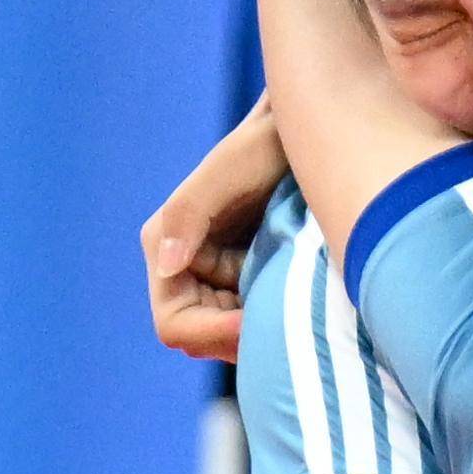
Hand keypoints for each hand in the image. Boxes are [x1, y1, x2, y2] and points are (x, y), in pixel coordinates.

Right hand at [140, 95, 286, 361]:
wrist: (302, 133)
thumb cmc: (263, 144)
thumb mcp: (229, 171)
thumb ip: (190, 213)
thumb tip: (167, 264)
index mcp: (167, 246)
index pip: (176, 325)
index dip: (214, 334)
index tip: (258, 325)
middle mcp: (185, 266)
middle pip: (203, 340)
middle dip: (240, 341)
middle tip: (290, 328)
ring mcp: (219, 274)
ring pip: (233, 336)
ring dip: (263, 334)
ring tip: (300, 312)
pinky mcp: (251, 274)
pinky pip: (259, 319)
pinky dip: (278, 322)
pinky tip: (305, 304)